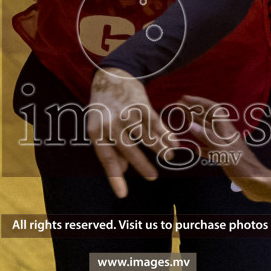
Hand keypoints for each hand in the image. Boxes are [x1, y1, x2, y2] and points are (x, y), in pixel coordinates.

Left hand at [87, 68, 178, 197]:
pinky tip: (173, 143)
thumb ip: (111, 148)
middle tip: (153, 178)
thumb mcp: (99, 127)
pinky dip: (165, 133)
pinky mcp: (140, 104)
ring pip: (145, 135)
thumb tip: (121, 170)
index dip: (115, 178)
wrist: (111, 75)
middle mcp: (110, 122)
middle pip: (128, 148)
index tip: (122, 194)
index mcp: (96, 131)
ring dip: (159, 148)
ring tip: (169, 158)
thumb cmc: (105, 108)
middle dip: (142, 165)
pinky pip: (155, 122)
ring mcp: (126, 112)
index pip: (106, 159)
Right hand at [178, 96, 270, 185]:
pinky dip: (201, 146)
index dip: (199, 102)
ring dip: (196, 124)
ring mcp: (225, 145)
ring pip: (208, 131)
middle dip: (194, 110)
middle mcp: (225, 135)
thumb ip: (207, 138)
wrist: (257, 182)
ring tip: (183, 120)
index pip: (212, 109)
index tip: (184, 99)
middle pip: (208, 118)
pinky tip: (194, 148)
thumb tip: (191, 125)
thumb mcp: (223, 151)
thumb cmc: (242, 167)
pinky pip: (210, 148)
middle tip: (179, 106)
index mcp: (226, 130)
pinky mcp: (225, 157)